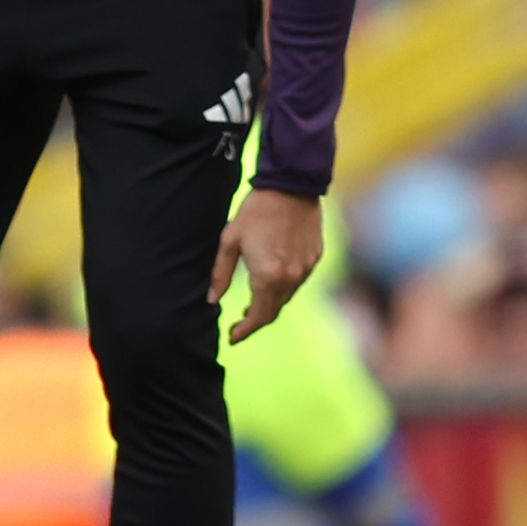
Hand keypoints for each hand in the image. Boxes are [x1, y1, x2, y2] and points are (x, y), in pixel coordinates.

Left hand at [214, 186, 325, 343]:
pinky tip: (271, 284)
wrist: (290, 188)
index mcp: (268, 276)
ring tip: (251, 306)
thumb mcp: (229, 241)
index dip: (244, 330)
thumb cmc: (254, 213)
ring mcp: (306, 269)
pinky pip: (298, 282)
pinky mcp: (315, 259)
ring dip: (269, 305)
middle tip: (238, 325)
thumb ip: (220, 274)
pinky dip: (283, 289)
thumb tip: (211, 300)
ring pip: (287, 298)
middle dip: (255, 321)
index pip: (258, 315)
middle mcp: (291, 278)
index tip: (232, 336)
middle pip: (274, 311)